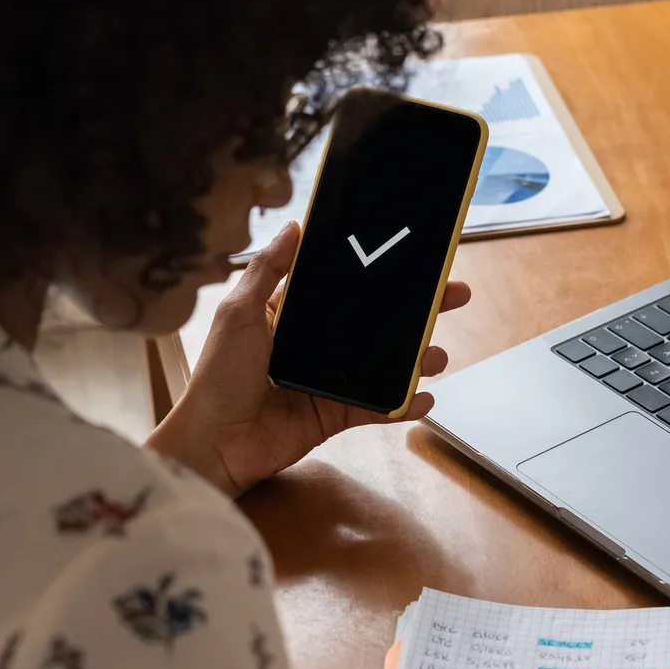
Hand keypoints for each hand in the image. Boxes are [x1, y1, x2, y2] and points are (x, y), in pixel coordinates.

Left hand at [147, 221, 469, 496]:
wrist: (215, 442)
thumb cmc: (219, 376)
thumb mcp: (239, 312)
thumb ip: (267, 270)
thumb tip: (293, 226)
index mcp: (297, 316)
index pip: (348, 290)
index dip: (381, 275)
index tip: (415, 259)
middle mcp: (320, 346)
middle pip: (379, 323)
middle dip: (419, 311)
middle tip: (454, 296)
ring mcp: (333, 381)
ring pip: (387, 364)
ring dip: (418, 359)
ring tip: (437, 356)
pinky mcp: (338, 415)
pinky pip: (379, 407)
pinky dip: (405, 405)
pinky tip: (425, 398)